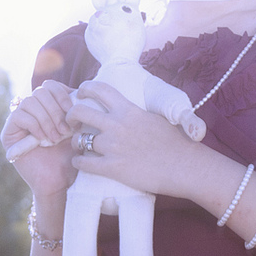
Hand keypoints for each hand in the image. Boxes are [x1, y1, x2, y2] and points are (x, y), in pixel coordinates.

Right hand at [1, 79, 79, 195]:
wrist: (59, 183)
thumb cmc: (70, 158)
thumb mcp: (77, 130)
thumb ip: (74, 110)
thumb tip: (78, 91)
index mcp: (48, 107)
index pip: (51, 85)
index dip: (62, 95)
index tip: (74, 113)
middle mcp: (32, 111)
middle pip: (41, 91)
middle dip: (56, 110)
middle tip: (65, 131)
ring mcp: (18, 121)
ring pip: (30, 102)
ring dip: (46, 119)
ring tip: (56, 138)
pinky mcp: (9, 133)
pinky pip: (19, 115)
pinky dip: (35, 125)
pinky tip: (43, 139)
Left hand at [64, 80, 213, 199]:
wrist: (185, 167)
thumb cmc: (176, 144)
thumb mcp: (156, 119)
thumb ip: (137, 114)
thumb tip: (130, 111)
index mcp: (129, 110)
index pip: (100, 89)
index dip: (86, 88)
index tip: (81, 92)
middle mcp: (117, 125)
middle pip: (80, 112)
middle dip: (70, 115)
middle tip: (71, 121)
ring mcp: (113, 146)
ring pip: (79, 139)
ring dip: (75, 142)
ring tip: (79, 146)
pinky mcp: (112, 168)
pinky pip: (83, 163)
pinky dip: (78, 162)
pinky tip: (80, 163)